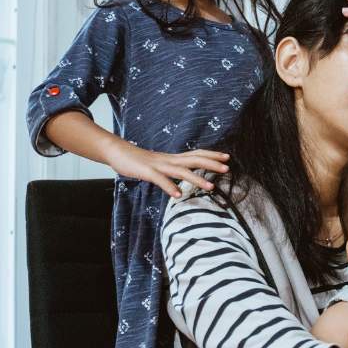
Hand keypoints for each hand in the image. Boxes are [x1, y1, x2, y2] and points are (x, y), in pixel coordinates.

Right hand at [105, 143, 228, 198]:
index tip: (227, 157)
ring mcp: (159, 166)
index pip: (197, 154)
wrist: (119, 153)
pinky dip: (170, 187)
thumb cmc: (141, 161)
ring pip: (181, 171)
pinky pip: (160, 180)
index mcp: (174, 158)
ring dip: (197, 178)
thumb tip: (186, 176)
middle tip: (227, 168)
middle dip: (212, 164)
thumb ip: (174, 169)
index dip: (212, 155)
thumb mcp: (161, 165)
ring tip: (211, 186)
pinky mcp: (147, 172)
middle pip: (195, 159)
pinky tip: (178, 195)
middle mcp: (170, 160)